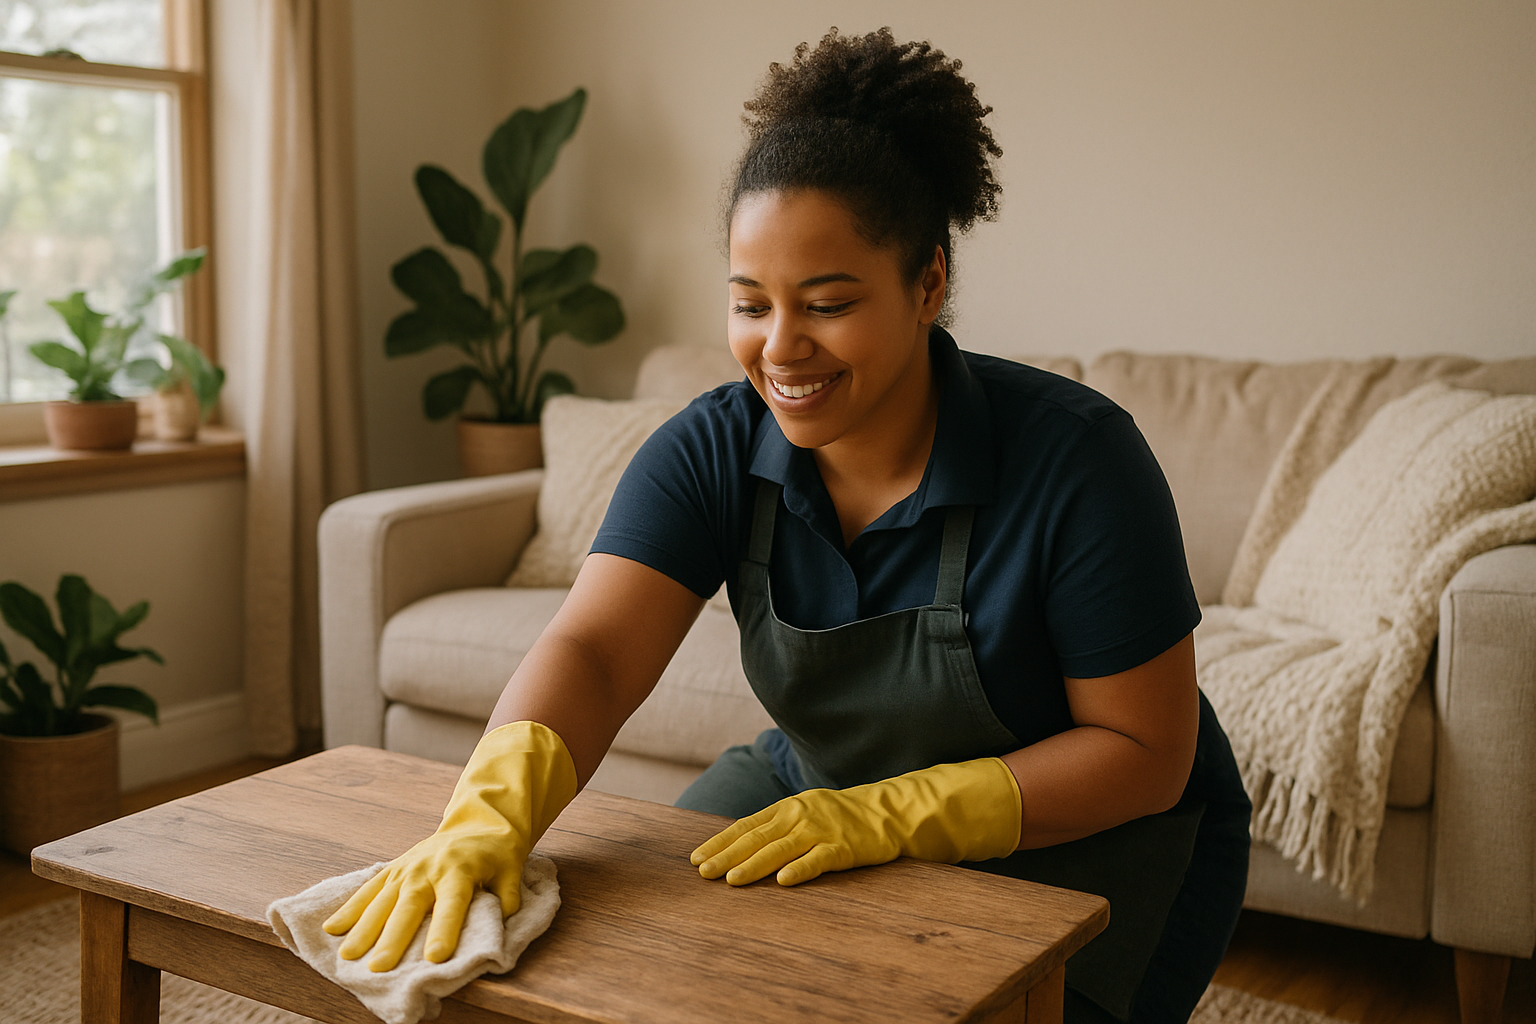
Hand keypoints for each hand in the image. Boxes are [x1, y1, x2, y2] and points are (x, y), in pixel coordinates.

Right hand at [322, 721, 576, 970]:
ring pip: (381, 901)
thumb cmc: (496, 854)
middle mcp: (427, 870)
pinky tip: (332, 929)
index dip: (444, 931)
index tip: (434, 957)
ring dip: (363, 929)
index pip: (452, 905)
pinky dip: (350, 909)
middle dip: (393, 939)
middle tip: (379, 967)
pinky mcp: (393, 869)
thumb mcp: (512, 871)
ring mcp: (406, 869)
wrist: (478, 823)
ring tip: (348, 955)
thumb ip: (507, 897)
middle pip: (408, 907)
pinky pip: (369, 890)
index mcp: (459, 872)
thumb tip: (504, 919)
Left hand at [690, 757, 1020, 886]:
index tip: (697, 858)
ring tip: (731, 881)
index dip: (721, 842)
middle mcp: (802, 815)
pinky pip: (819, 860)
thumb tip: (742, 843)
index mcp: (790, 807)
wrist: (893, 811)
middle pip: (757, 837)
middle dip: (726, 855)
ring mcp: (823, 830)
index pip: (747, 825)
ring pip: (780, 848)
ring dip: (753, 864)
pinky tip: (782, 881)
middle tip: (702, 872)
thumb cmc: (846, 816)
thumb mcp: (809, 811)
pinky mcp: (845, 847)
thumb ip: (779, 825)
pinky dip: (800, 869)